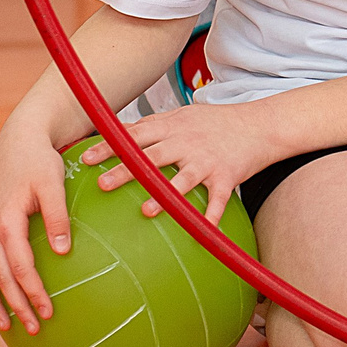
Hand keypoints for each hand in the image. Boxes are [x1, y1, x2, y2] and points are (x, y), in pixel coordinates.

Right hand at [0, 120, 71, 334]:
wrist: (17, 140)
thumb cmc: (40, 161)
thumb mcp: (53, 184)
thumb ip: (58, 217)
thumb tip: (63, 252)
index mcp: (6, 221)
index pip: (20, 267)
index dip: (33, 292)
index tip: (48, 311)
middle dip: (15, 306)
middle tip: (33, 329)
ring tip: (6, 326)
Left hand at [78, 99, 278, 220]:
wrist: (261, 124)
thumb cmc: (218, 122)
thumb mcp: (184, 115)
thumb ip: (154, 125)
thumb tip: (119, 130)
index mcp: (173, 127)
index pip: (134, 135)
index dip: (109, 146)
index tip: (85, 159)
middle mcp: (187, 142)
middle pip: (151, 156)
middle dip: (126, 170)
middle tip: (101, 184)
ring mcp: (208, 160)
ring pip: (182, 178)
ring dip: (164, 195)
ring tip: (146, 211)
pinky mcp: (228, 175)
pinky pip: (219, 199)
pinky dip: (212, 215)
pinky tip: (204, 231)